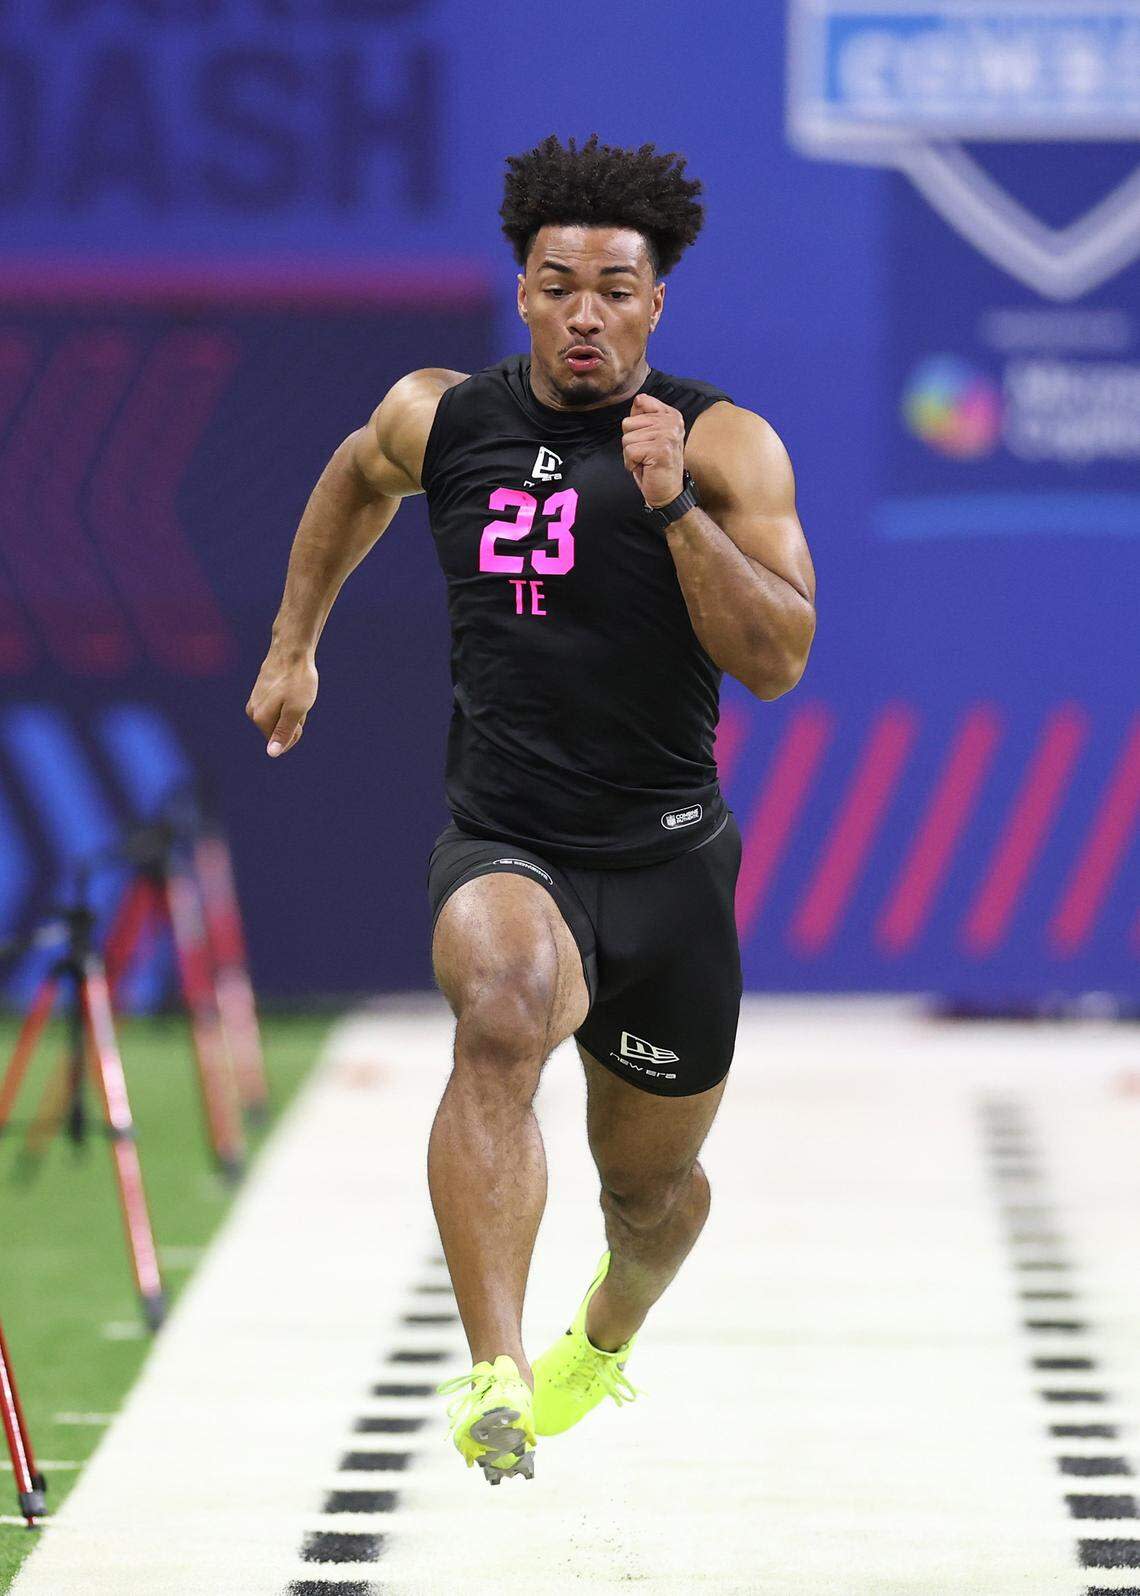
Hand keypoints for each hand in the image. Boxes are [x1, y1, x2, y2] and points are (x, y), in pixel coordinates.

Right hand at [245, 646, 318, 757]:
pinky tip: (290, 687)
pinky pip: (277, 706)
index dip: (296, 731)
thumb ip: (283, 733)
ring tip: (295, 692)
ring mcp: (254, 701)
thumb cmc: (297, 680)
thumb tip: (272, 754)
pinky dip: (288, 700)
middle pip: (279, 729)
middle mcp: (252, 713)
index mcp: (260, 719)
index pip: (281, 743)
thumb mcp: (296, 711)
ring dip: (292, 710)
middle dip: (293, 720)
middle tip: (298, 700)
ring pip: (279, 717)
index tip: (300, 714)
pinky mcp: (258, 692)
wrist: (291, 650)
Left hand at [621, 394, 685, 508]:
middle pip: (628, 423)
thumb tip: (638, 399)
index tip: (648, 439)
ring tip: (646, 461)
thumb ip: (644, 416)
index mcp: (672, 414)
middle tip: (646, 454)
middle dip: (631, 442)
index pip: (640, 402)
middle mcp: (672, 421)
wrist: (668, 492)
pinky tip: (645, 468)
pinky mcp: (661, 449)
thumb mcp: (650, 435)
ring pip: (627, 439)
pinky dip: (631, 464)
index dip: (636, 425)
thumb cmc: (655, 465)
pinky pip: (629, 452)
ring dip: (631, 455)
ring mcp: (668, 435)